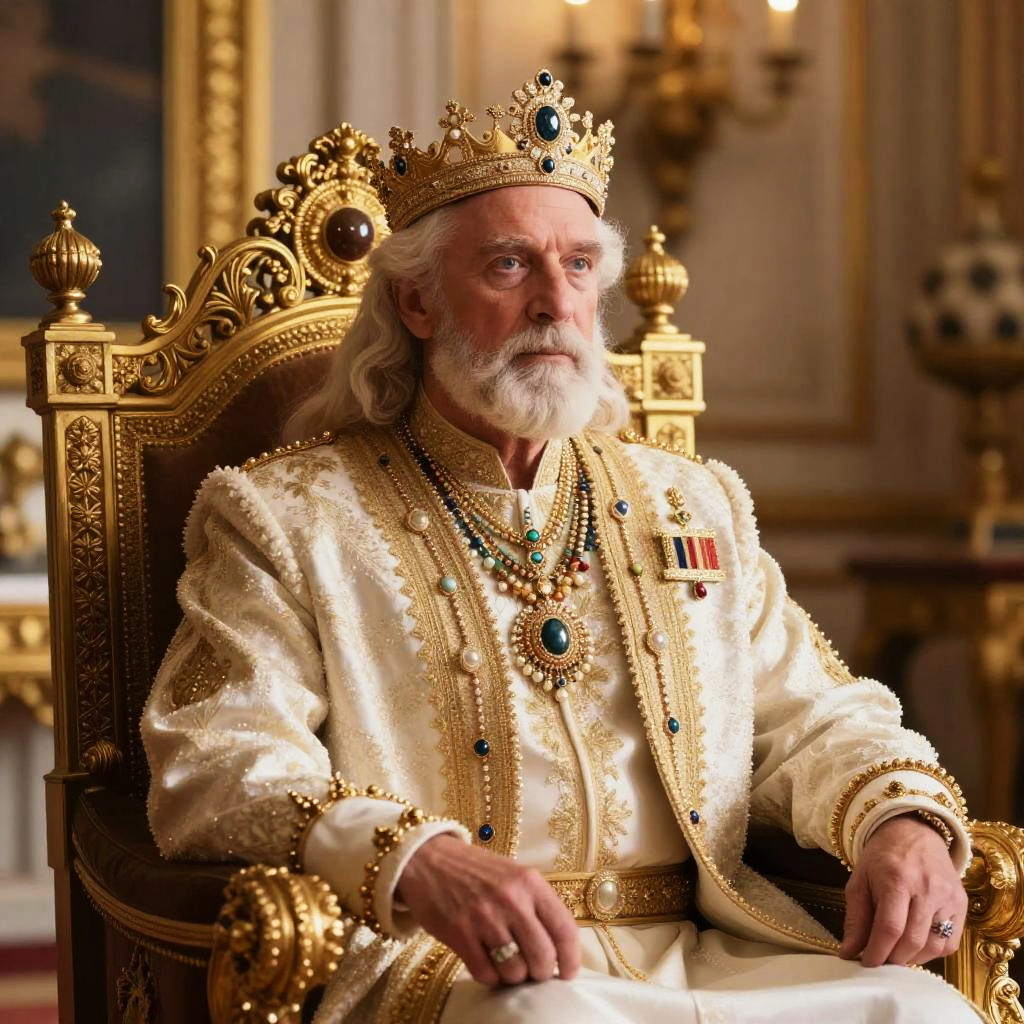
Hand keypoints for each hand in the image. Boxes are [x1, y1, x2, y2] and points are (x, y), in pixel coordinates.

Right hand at [395, 834, 580, 985]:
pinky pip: (486, 974)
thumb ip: (535, 904)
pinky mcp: (459, 934)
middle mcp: (511, 899)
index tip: (568, 973)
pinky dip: (490, 977)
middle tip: (532, 971)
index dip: (571, 958)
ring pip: (515, 970)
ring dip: (513, 976)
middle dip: (541, 973)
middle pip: (542, 956)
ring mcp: (484, 917)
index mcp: (530, 882)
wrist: (428, 858)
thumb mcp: (513, 874)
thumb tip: (557, 948)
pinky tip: (486, 964)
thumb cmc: (475, 870)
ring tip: (507, 965)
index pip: (564, 928)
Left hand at [839, 813, 965, 965]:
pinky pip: (950, 942)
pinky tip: (916, 946)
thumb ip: (855, 918)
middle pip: (913, 940)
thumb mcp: (859, 880)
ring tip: (896, 953)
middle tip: (880, 961)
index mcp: (897, 879)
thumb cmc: (882, 857)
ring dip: (913, 958)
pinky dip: (932, 952)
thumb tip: (848, 952)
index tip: (867, 963)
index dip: (878, 952)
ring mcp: (948, 897)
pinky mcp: (961, 904)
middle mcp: (927, 888)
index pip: (890, 927)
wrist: (913, 832)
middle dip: (893, 958)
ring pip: (934, 945)